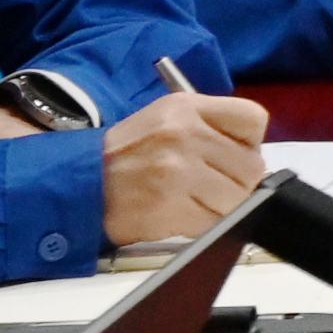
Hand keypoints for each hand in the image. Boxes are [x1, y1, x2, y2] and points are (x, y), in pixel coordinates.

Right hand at [99, 87, 272, 256]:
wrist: (78, 183)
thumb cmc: (127, 154)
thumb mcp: (167, 119)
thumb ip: (211, 127)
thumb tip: (253, 157)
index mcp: (186, 107)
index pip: (254, 119)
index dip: (249, 143)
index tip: (231, 155)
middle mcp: (183, 134)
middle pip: (252, 167)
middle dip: (237, 182)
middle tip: (207, 185)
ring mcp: (176, 170)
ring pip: (237, 199)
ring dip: (220, 208)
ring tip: (190, 200)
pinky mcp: (169, 205)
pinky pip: (213, 223)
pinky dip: (201, 225)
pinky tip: (178, 214)